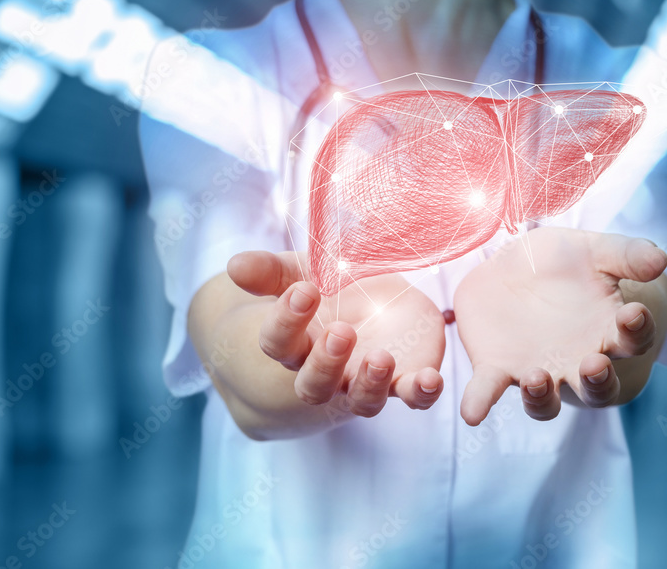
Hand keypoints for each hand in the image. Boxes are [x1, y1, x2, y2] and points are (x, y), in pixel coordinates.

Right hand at [227, 251, 445, 417]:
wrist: (375, 300)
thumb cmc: (328, 287)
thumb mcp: (301, 271)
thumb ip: (271, 271)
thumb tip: (235, 265)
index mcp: (297, 343)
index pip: (279, 344)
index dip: (287, 321)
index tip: (305, 291)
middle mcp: (328, 370)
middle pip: (315, 385)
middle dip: (326, 362)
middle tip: (342, 332)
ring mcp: (366, 379)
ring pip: (363, 402)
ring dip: (371, 384)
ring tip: (382, 359)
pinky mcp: (405, 379)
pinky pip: (412, 397)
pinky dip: (422, 393)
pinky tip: (431, 380)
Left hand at [453, 227, 666, 424]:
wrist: (514, 264)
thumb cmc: (565, 262)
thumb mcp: (594, 250)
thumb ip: (626, 255)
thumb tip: (661, 259)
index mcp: (607, 331)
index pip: (634, 339)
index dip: (637, 330)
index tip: (633, 313)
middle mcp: (576, 362)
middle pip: (598, 387)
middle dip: (598, 381)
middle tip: (595, 364)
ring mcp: (537, 370)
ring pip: (546, 402)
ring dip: (543, 398)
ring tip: (536, 379)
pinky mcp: (497, 369)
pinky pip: (489, 391)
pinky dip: (480, 402)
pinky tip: (472, 413)